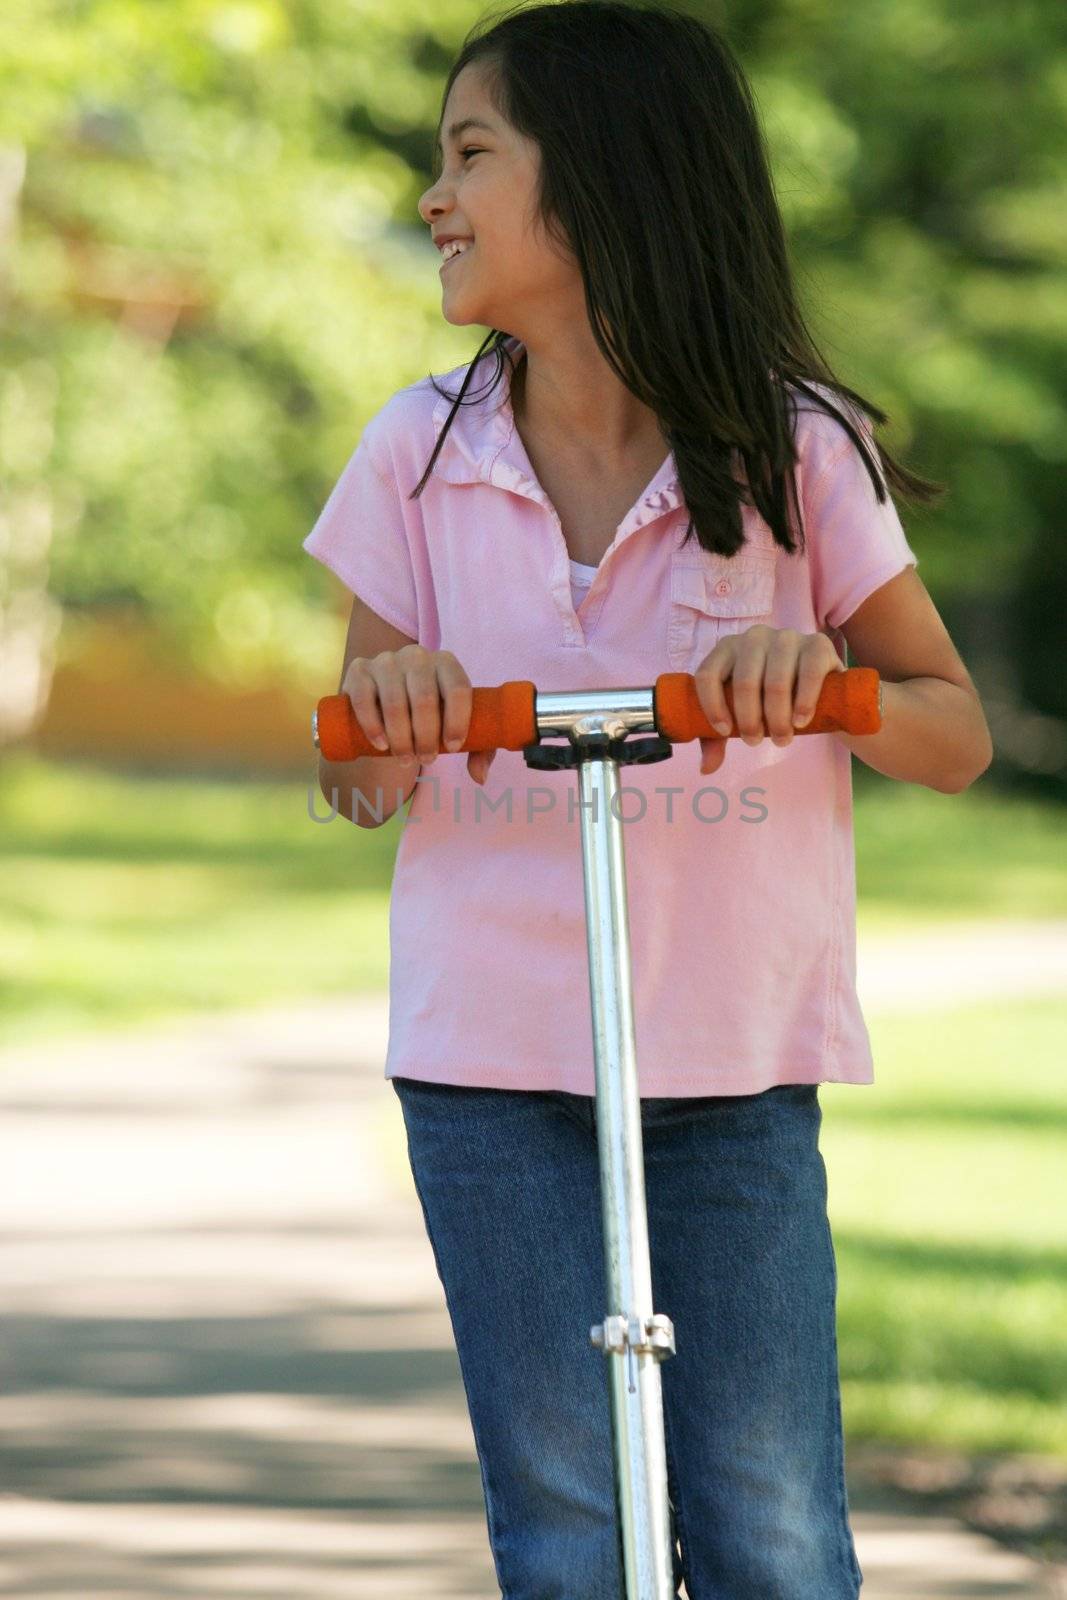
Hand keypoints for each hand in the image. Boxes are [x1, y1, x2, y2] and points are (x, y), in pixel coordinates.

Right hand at [341, 645, 495, 782]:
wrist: (387, 701)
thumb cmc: (431, 716)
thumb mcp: (456, 727)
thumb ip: (478, 750)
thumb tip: (480, 777)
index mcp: (447, 663)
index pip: (458, 688)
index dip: (457, 721)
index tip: (452, 748)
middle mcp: (417, 656)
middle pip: (425, 699)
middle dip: (427, 737)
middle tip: (427, 759)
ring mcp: (386, 661)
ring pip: (395, 703)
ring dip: (401, 739)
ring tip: (406, 759)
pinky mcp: (359, 671)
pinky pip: (364, 700)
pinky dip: (373, 726)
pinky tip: (382, 745)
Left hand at [692, 626, 846, 774]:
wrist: (820, 688)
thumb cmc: (768, 701)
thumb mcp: (741, 716)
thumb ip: (717, 738)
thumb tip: (705, 768)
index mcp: (727, 648)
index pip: (708, 674)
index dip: (713, 706)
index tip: (725, 732)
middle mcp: (754, 637)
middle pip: (744, 682)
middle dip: (750, 720)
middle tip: (756, 742)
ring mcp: (787, 637)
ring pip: (776, 682)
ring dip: (778, 719)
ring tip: (782, 739)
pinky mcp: (818, 644)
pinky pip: (809, 673)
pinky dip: (803, 702)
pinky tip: (800, 722)